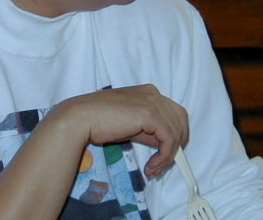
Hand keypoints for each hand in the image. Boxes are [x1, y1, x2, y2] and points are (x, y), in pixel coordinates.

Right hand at [59, 84, 187, 177]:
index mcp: (149, 92)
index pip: (175, 112)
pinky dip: (164, 156)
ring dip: (169, 156)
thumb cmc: (99, 121)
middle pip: (180, 120)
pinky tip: (151, 167)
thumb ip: (148, 129)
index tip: (166, 153)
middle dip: (176, 145)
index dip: (175, 134)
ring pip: (176, 132)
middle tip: (162, 164)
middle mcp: (153, 93)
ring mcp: (152, 102)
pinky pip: (168, 139)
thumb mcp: (130, 124)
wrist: (82, 118)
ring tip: (153, 169)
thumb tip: (163, 143)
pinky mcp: (149, 114)